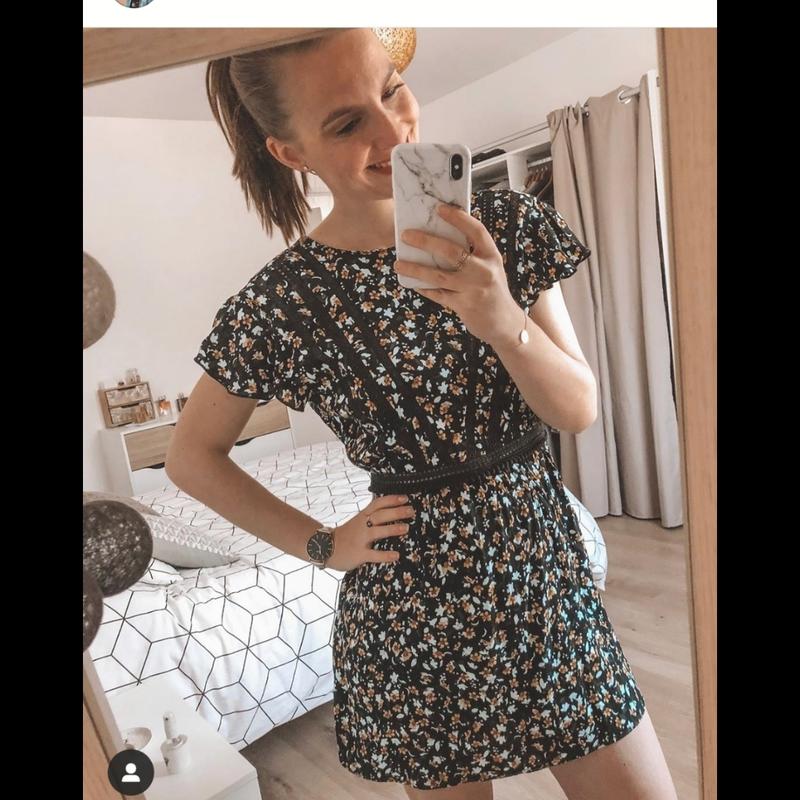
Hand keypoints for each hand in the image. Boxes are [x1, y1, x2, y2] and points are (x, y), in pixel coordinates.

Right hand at [325, 494, 415, 571]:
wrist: (324, 547)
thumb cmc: (347, 534)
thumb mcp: (357, 520)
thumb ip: (371, 515)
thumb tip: (390, 508)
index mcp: (362, 516)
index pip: (378, 504)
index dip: (391, 499)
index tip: (405, 497)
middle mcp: (362, 525)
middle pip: (380, 515)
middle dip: (396, 512)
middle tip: (411, 511)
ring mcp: (360, 539)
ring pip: (377, 532)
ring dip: (392, 529)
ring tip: (406, 528)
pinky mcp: (359, 554)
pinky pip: (373, 555)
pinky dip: (385, 555)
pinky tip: (396, 555)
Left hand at [394, 203, 521, 345]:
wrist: (504, 323)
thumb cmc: (493, 290)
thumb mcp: (490, 268)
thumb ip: (473, 254)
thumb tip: (442, 235)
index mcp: (492, 256)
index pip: (476, 231)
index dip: (458, 218)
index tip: (439, 209)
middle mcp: (483, 270)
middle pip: (451, 251)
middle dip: (426, 241)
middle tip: (407, 235)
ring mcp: (473, 289)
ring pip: (438, 275)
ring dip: (416, 268)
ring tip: (398, 264)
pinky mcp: (464, 306)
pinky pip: (438, 294)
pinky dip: (424, 288)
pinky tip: (412, 283)